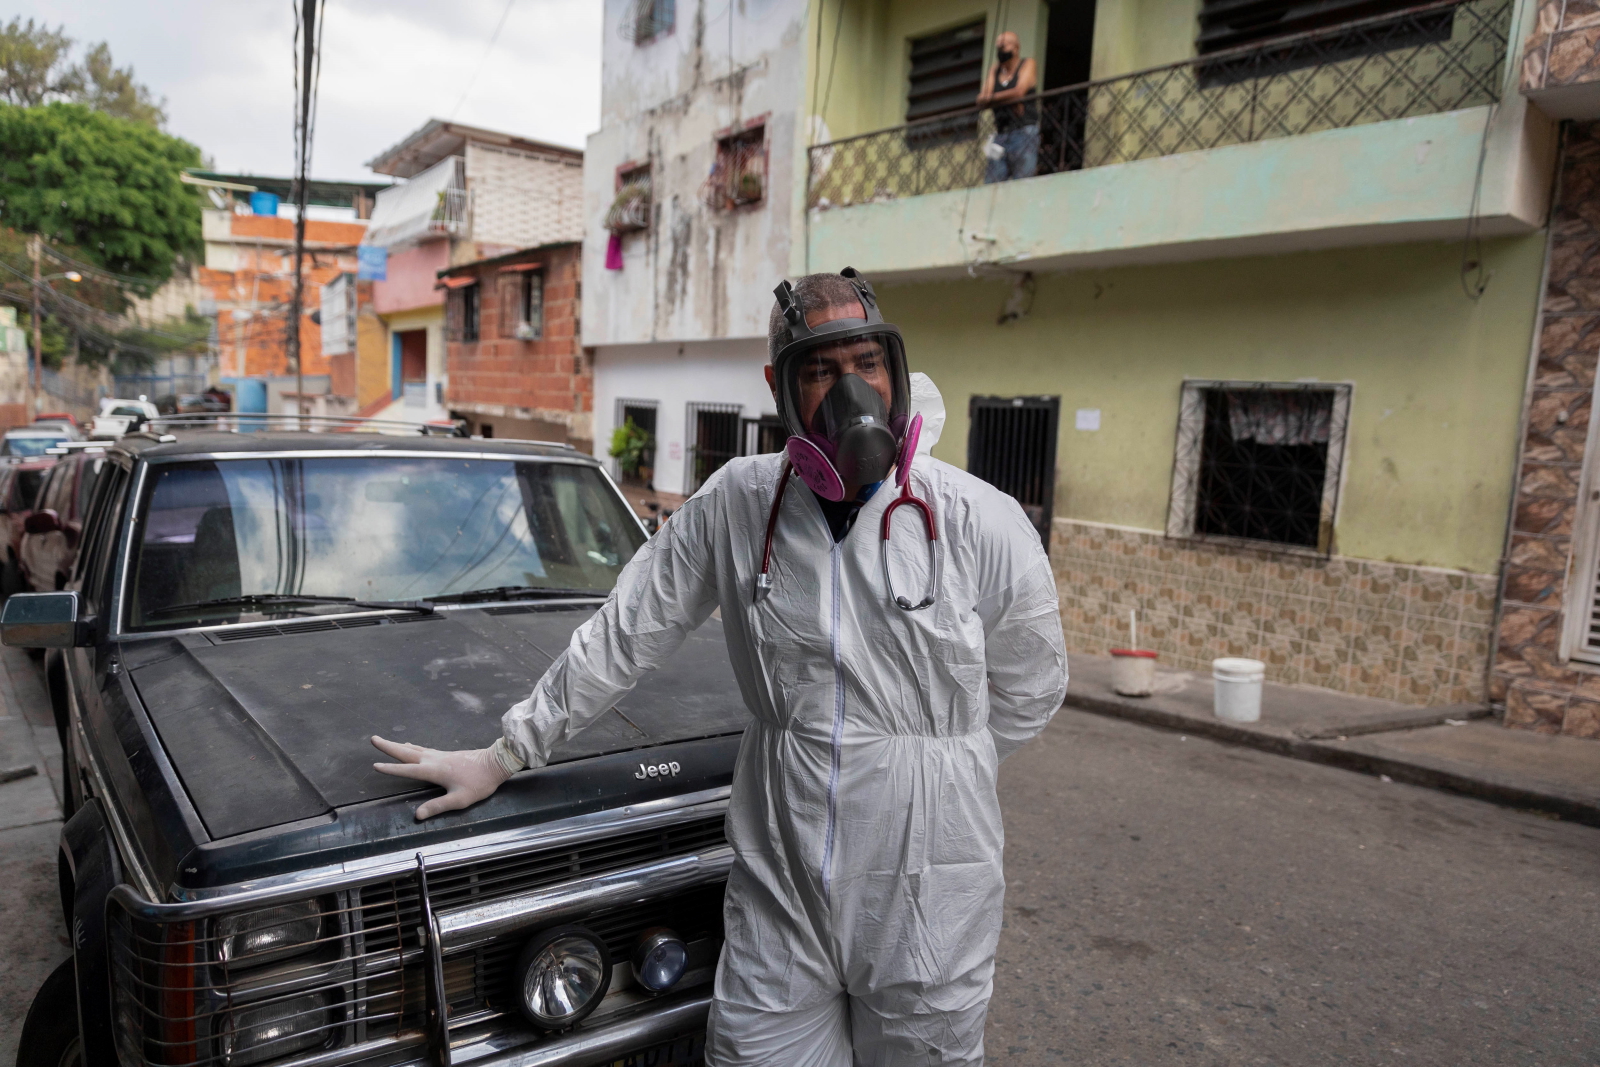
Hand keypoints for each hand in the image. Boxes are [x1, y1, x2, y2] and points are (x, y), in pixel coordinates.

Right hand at [371, 736, 513, 819]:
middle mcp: (433, 759)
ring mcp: (439, 755)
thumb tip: (417, 815)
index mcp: (434, 770)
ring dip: (398, 745)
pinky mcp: (445, 754)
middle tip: (373, 739)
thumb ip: (438, 806)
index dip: (391, 769)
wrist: (495, 763)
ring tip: (385, 742)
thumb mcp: (460, 799)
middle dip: (388, 747)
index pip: (407, 770)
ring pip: (413, 749)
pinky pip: (422, 749)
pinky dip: (411, 747)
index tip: (375, 765)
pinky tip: (410, 747)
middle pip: (406, 752)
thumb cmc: (479, 783)